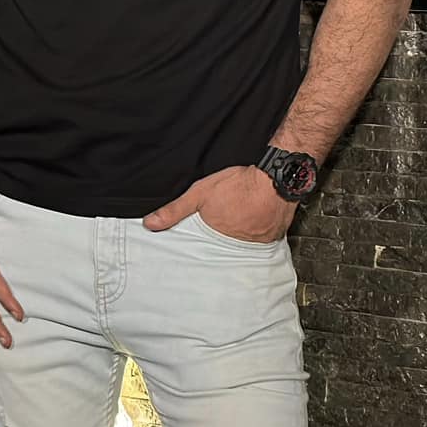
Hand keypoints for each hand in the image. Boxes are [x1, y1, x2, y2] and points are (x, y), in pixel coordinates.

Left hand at [143, 165, 295, 241]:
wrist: (276, 178)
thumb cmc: (239, 184)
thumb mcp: (200, 193)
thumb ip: (175, 210)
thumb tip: (151, 224)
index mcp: (216, 236)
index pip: (203, 248)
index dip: (202, 243)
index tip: (201, 242)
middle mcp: (235, 243)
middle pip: (224, 247)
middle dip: (221, 240)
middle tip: (224, 228)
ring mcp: (255, 242)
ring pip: (243, 245)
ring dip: (240, 237)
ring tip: (239, 225)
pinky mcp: (272, 237)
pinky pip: (261, 241)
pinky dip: (257, 234)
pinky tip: (255, 224)